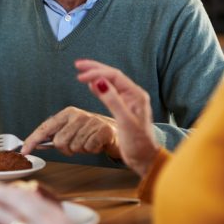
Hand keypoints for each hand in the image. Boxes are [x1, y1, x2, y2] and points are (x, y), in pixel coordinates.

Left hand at [21, 107, 120, 158]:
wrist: (116, 131)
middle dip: (66, 149)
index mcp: (67, 113)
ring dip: (81, 150)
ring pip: (74, 147)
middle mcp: (77, 115)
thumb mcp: (72, 130)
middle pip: (59, 142)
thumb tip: (35, 144)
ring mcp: (91, 121)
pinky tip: (97, 143)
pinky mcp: (103, 129)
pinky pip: (88, 148)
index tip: (24, 151)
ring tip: (88, 142)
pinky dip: (92, 150)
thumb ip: (55, 135)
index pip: (45, 128)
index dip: (32, 140)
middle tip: (77, 145)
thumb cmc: (90, 132)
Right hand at [74, 59, 158, 175]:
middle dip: (95, 68)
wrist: (145, 158)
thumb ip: (113, 101)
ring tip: (82, 71)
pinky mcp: (123, 108)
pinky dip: (99, 87)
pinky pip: (109, 92)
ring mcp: (128, 101)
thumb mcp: (125, 121)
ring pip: (110, 82)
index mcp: (136, 95)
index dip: (96, 73)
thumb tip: (99, 82)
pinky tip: (91, 85)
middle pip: (112, 75)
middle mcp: (133, 95)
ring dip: (96, 75)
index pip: (114, 76)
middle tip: (78, 65)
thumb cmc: (139, 143)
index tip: (80, 76)